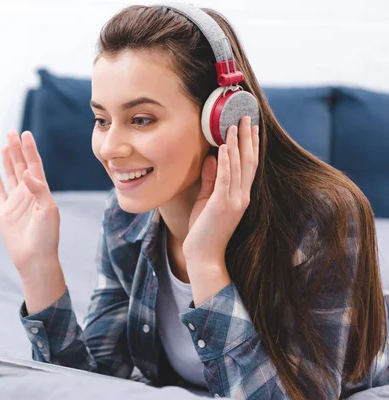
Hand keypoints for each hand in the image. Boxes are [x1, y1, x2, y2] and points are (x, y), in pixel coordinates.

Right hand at [0, 131, 60, 276]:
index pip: (34, 165)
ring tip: (5, 146)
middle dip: (16, 149)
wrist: (35, 258)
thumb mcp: (48, 210)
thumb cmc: (46, 236)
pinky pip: (1, 194)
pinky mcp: (5, 213)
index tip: (25, 134)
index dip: (30, 149)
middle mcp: (28, 194)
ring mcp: (16, 203)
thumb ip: (38, 189)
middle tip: (11, 131)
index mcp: (40, 191)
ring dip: (8, 161)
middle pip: (21, 166)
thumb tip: (27, 172)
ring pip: (11, 176)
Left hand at [183, 116, 259, 265]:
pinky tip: (223, 147)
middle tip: (247, 117)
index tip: (251, 127)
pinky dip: (225, 162)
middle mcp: (241, 196)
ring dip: (236, 144)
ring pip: (238, 167)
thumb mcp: (207, 200)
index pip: (248, 165)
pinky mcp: (222, 205)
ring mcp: (234, 201)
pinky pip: (225, 179)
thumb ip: (210, 180)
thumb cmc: (204, 230)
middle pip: (248, 161)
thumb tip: (210, 158)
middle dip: (247, 138)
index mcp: (240, 195)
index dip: (250, 145)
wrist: (204, 255)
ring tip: (233, 125)